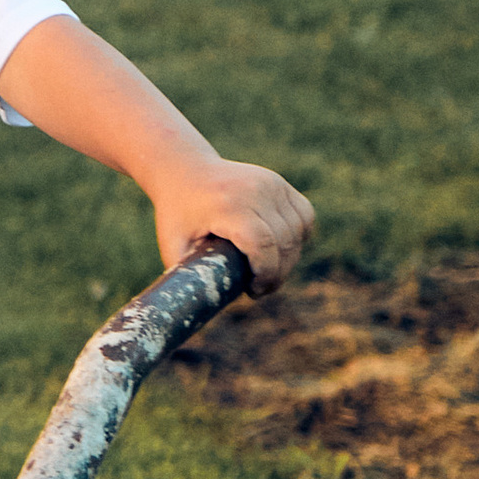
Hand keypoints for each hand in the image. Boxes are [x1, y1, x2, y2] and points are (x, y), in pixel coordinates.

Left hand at [152, 161, 312, 297]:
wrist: (185, 171)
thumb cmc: (177, 214)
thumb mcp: (174, 246)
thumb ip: (190, 276)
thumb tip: (206, 308)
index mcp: (228, 206)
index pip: (263, 245)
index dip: (266, 274)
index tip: (254, 291)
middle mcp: (254, 191)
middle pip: (284, 241)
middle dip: (278, 272)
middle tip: (260, 287)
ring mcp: (271, 183)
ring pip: (298, 230)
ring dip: (289, 257)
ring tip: (267, 270)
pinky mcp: (279, 183)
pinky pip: (304, 215)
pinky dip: (298, 236)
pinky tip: (280, 248)